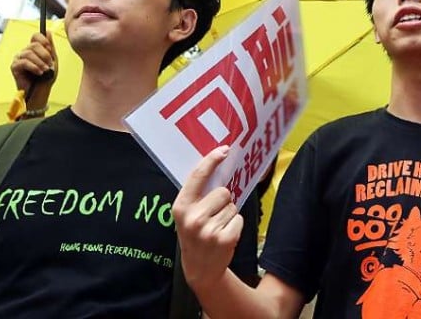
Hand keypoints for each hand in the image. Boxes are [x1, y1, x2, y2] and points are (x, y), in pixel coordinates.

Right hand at [10, 32, 57, 101]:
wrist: (41, 92)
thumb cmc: (46, 77)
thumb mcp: (52, 60)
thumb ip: (50, 47)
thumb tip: (48, 31)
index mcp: (34, 49)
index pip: (36, 36)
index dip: (44, 40)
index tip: (50, 49)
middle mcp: (25, 51)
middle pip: (34, 44)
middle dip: (45, 55)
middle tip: (50, 64)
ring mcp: (18, 58)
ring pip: (29, 53)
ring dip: (40, 62)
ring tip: (45, 70)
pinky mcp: (14, 67)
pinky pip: (24, 62)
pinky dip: (34, 67)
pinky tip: (39, 73)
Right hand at [173, 147, 243, 293]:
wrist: (199, 269)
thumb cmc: (195, 235)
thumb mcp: (187, 215)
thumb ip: (197, 195)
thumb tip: (217, 166)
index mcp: (181, 207)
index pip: (197, 177)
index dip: (211, 161)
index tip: (224, 150)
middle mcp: (193, 217)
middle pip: (223, 191)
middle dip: (223, 201)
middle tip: (213, 216)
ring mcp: (209, 229)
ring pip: (232, 206)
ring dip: (229, 215)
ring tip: (217, 228)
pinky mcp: (225, 239)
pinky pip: (239, 219)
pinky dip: (235, 226)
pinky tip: (224, 236)